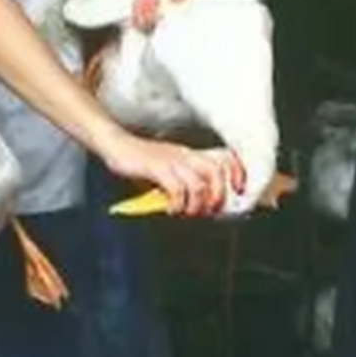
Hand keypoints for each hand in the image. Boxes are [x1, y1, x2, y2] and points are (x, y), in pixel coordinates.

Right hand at [98, 130, 228, 216]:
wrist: (116, 144)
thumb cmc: (139, 159)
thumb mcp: (166, 169)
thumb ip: (182, 182)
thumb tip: (197, 204)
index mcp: (190, 154)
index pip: (224, 156)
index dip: (238, 173)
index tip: (239, 190)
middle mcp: (185, 155)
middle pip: (216, 172)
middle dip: (218, 195)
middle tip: (209, 210)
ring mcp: (171, 160)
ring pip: (199, 184)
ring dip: (197, 204)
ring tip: (188, 212)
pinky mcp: (157, 167)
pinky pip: (177, 188)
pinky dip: (178, 204)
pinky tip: (171, 209)